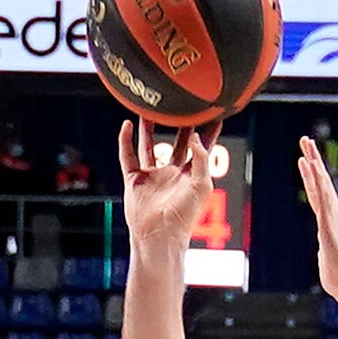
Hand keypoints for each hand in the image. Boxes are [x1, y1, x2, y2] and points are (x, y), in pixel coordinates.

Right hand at [117, 119, 221, 254]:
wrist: (159, 235)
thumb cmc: (184, 215)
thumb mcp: (200, 185)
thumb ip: (200, 159)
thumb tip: (194, 136)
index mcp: (191, 175)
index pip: (201, 148)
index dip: (207, 131)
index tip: (212, 112)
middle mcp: (172, 173)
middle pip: (176, 141)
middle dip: (178, 124)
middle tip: (179, 103)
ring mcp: (153, 176)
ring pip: (149, 145)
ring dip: (148, 128)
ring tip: (149, 108)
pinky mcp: (135, 180)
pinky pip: (128, 156)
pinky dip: (125, 141)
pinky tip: (125, 125)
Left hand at [296, 133, 337, 308]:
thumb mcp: (328, 254)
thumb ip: (326, 247)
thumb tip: (326, 249)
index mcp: (331, 219)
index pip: (318, 192)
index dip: (311, 174)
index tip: (305, 157)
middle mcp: (333, 214)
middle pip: (320, 182)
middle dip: (312, 159)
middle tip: (306, 140)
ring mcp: (332, 217)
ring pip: (321, 184)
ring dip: (313, 164)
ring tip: (307, 146)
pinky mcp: (328, 223)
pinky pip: (321, 197)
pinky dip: (316, 181)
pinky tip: (310, 167)